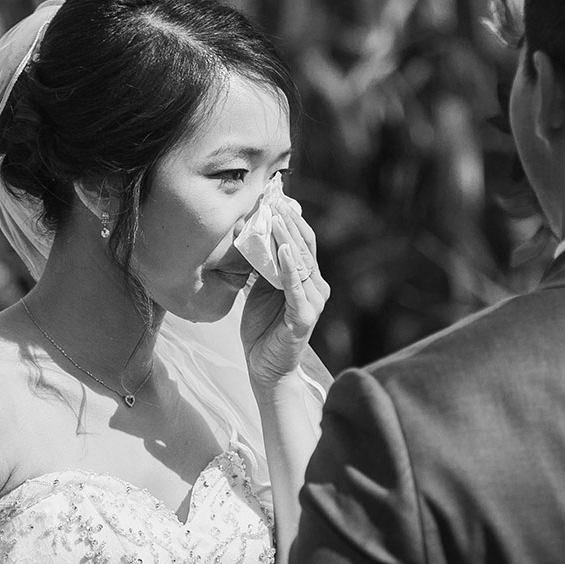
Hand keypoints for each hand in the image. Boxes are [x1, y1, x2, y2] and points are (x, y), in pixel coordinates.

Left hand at [241, 195, 328, 389]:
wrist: (265, 368)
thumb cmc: (263, 328)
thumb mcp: (259, 288)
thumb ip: (261, 264)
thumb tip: (249, 232)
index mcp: (306, 277)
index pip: (301, 239)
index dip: (289, 217)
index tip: (274, 195)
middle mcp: (315, 286)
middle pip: (305, 245)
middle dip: (288, 220)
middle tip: (273, 197)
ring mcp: (312, 301)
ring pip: (301, 262)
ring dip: (287, 237)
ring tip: (275, 216)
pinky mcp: (305, 317)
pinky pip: (296, 288)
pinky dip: (290, 268)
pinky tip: (284, 249)